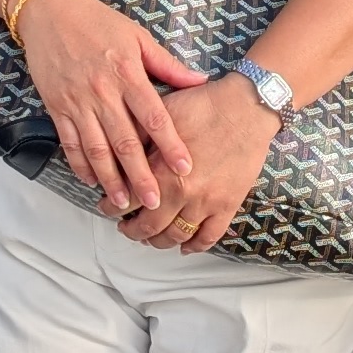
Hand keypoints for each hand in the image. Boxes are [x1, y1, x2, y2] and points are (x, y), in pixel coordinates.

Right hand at [18, 0, 206, 214]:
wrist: (49, 11)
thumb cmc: (97, 21)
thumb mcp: (138, 36)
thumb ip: (167, 65)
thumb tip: (200, 82)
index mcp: (127, 73)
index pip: (153, 116)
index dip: (169, 144)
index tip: (184, 167)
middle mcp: (102, 91)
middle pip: (124, 141)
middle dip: (140, 175)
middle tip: (154, 202)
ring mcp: (77, 102)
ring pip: (95, 148)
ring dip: (109, 178)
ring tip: (122, 202)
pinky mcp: (56, 107)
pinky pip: (69, 142)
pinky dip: (79, 164)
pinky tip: (91, 181)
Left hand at [119, 77, 279, 251]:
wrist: (245, 108)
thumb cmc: (204, 106)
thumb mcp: (161, 116)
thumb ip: (139, 138)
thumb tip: (119, 155)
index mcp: (161, 172)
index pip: (126, 201)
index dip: (111, 208)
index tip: (106, 207)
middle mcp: (181, 194)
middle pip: (149, 227)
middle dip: (132, 230)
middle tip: (125, 227)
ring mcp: (206, 203)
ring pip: (176, 237)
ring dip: (159, 241)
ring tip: (150, 237)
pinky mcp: (227, 205)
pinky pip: (209, 236)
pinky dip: (195, 246)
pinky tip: (184, 247)